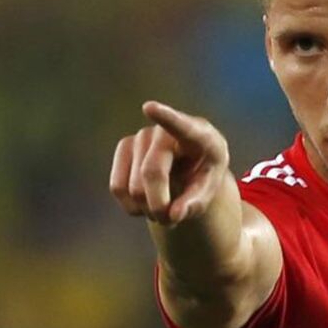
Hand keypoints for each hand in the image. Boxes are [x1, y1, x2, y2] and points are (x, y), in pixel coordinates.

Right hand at [109, 101, 230, 225]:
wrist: (189, 163)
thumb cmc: (203, 173)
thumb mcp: (209, 189)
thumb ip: (196, 203)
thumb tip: (173, 214)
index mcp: (198, 135)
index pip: (180, 125)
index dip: (165, 116)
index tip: (149, 107)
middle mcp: (165, 131)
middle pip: (152, 174)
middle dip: (159, 206)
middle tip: (172, 220)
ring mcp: (141, 137)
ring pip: (133, 188)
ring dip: (147, 210)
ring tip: (163, 208)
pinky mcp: (124, 147)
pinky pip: (117, 188)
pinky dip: (131, 207)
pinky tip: (145, 203)